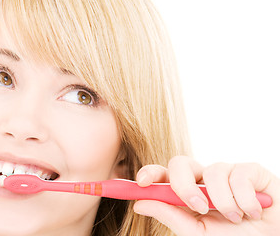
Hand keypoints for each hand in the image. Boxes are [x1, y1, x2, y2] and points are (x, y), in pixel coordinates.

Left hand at [133, 156, 278, 235]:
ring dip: (222, 200)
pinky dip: (245, 199)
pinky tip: (251, 212)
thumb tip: (139, 204)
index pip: (163, 176)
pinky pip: (239, 174)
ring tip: (235, 218)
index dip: (149, 173)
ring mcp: (225, 174)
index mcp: (186, 194)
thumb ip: (170, 215)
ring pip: (212, 170)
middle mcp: (202, 180)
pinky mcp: (250, 171)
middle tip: (196, 207)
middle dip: (183, 184)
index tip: (141, 182)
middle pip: (180, 163)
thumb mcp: (196, 232)